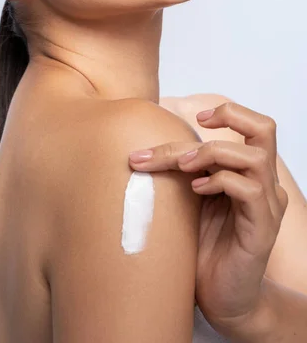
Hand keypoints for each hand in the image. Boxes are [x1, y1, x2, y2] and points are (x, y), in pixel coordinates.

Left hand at [128, 102, 288, 335]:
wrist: (221, 297)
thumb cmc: (202, 246)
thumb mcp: (190, 199)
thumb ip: (184, 171)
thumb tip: (144, 144)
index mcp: (248, 174)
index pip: (254, 126)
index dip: (230, 112)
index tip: (198, 117)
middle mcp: (264, 184)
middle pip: (264, 130)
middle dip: (228, 117)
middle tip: (194, 126)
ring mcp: (267, 206)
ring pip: (253, 157)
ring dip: (212, 153)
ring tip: (185, 166)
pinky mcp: (262, 228)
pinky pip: (250, 190)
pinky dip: (220, 182)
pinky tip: (197, 191)